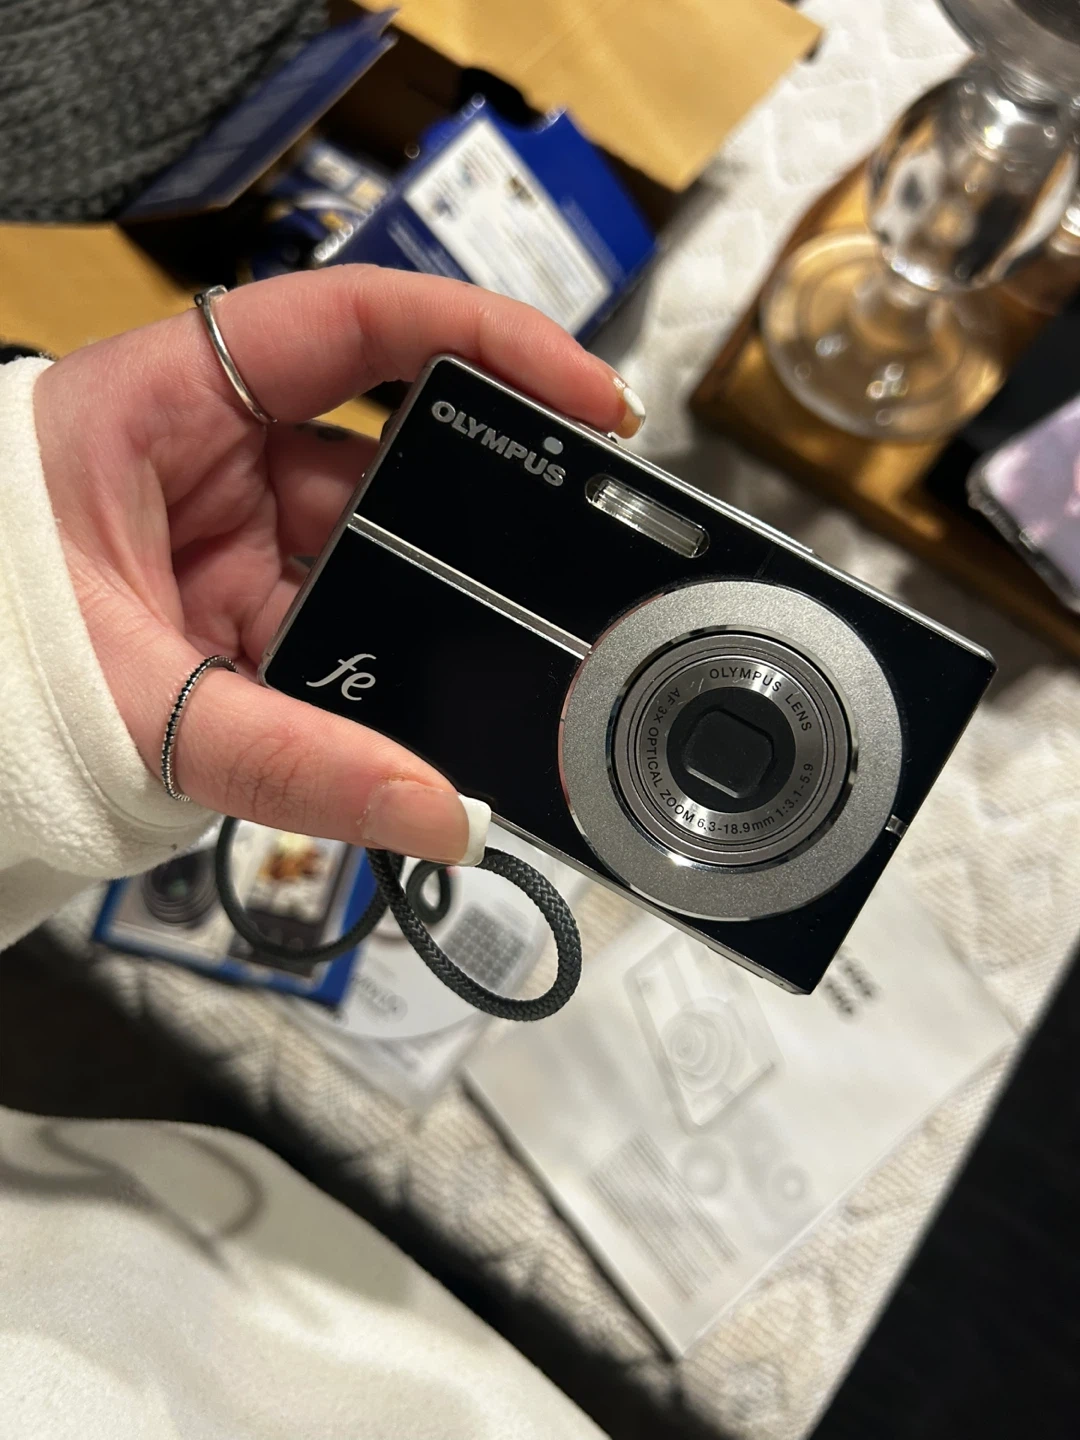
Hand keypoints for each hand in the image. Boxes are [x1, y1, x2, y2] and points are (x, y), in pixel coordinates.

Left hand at [33, 268, 645, 862]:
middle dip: (478, 514)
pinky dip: (382, 665)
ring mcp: (233, 532)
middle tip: (576, 558)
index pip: (353, 323)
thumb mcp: (137, 700)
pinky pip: (343, 621)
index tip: (587, 394)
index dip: (486, 338)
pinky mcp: (243, 601)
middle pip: (387, 456)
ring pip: (375, 557)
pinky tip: (422, 704)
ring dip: (423, 614)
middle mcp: (213, 457)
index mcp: (167, 405)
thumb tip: (439, 815)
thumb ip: (292, 762)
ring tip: (492, 662)